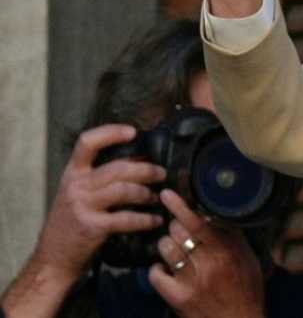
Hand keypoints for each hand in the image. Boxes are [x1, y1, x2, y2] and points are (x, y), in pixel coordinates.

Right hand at [35, 124, 165, 278]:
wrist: (53, 258)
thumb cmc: (72, 222)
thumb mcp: (79, 193)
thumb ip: (101, 177)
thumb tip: (139, 159)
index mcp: (72, 173)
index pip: (86, 143)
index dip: (110, 133)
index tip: (133, 131)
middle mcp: (76, 186)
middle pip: (117, 168)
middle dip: (145, 170)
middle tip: (162, 174)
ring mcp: (82, 206)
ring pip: (124, 190)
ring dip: (147, 193)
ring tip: (158, 197)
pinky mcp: (92, 227)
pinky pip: (126, 218)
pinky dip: (145, 219)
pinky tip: (155, 220)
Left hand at [149, 189, 264, 317]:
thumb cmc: (246, 290)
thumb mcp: (248, 259)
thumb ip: (233, 237)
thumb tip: (217, 214)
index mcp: (228, 252)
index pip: (199, 223)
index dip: (180, 206)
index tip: (167, 194)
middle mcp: (209, 264)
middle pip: (179, 232)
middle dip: (175, 226)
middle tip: (179, 228)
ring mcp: (191, 282)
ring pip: (166, 249)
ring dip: (166, 244)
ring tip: (173, 247)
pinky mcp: (177, 298)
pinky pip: (156, 274)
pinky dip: (157, 268)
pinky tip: (165, 268)